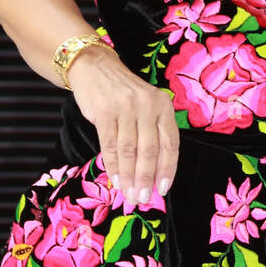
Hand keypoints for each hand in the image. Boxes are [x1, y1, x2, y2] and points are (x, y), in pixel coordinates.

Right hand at [66, 45, 179, 205]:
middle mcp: (148, 105)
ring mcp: (126, 108)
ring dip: (129, 176)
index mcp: (163, 106)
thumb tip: (154, 173)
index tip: (163, 189)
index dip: (168, 169)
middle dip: (147, 178)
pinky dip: (113, 165)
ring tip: (129, 194)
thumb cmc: (123, 93)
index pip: (170, 143)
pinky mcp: (105, 112)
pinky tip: (115, 178)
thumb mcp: (146, 105)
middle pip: (150, 150)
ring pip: (130, 150)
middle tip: (143, 198)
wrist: (95, 67)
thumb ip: (151, 132)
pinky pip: (110, 144)